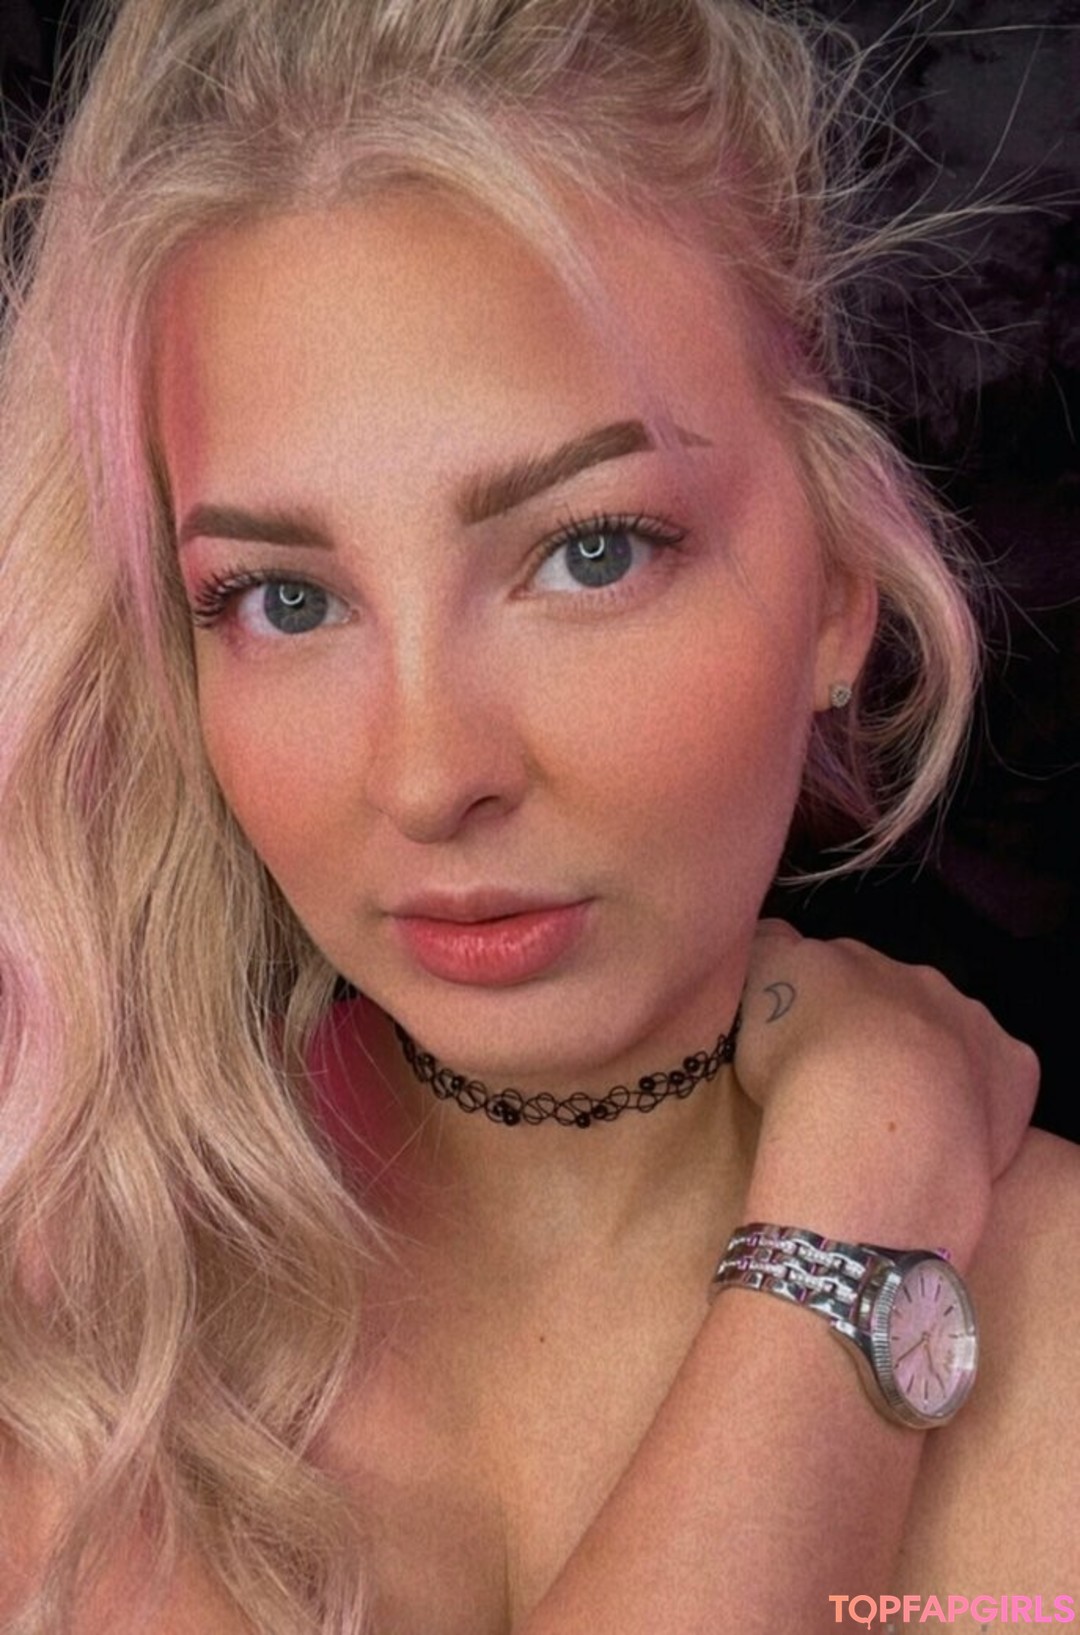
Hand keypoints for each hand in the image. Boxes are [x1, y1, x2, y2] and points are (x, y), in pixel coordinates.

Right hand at [731, 920, 1039, 1264]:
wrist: (875, 1113)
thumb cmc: (795, 1061)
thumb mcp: (750, 1000)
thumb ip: (767, 962)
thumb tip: (777, 945)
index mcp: (837, 958)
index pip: (822, 964)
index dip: (811, 1002)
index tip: (799, 1041)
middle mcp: (907, 973)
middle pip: (888, 993)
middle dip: (874, 1026)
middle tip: (849, 1082)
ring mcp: (966, 1015)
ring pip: (946, 1028)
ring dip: (928, 1056)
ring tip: (900, 1112)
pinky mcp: (1011, 1064)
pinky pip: (997, 1073)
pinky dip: (979, 1094)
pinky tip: (952, 1129)